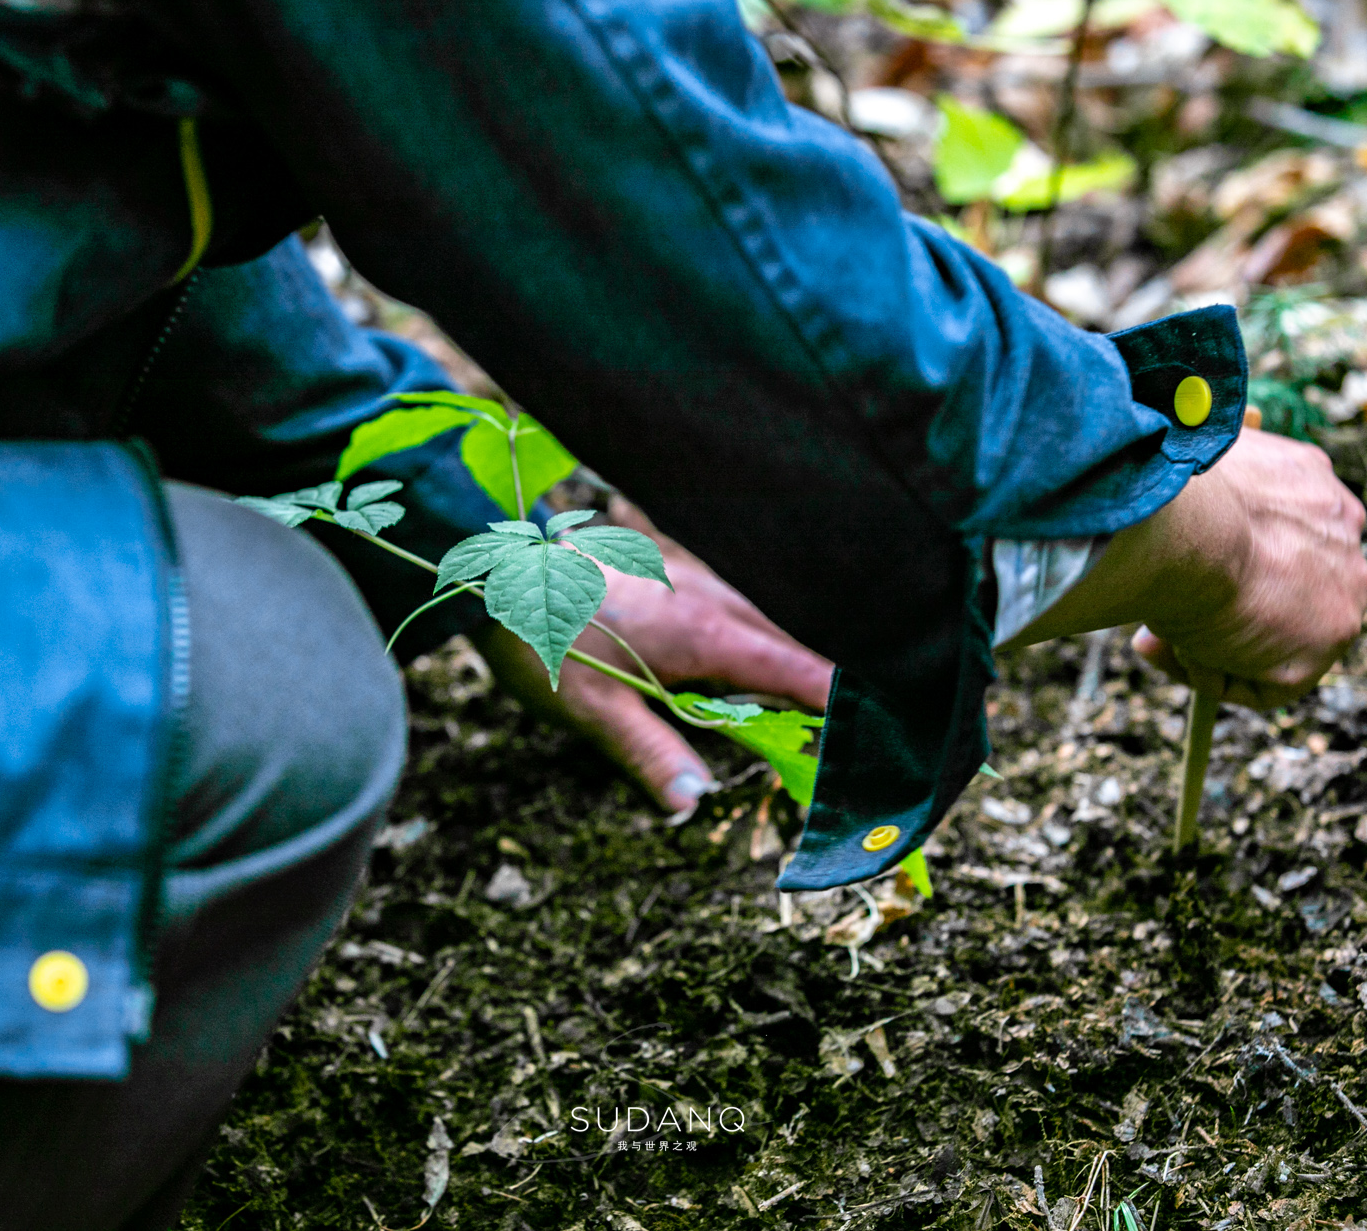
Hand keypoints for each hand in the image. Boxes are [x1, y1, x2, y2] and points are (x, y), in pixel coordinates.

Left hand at [474, 497, 834, 817]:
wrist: (490, 562)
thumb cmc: (540, 634)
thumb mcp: (592, 709)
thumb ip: (651, 754)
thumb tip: (694, 804)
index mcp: (706, 634)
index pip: (802, 671)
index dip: (843, 706)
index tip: (876, 736)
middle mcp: (713, 597)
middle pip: (797, 642)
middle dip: (829, 684)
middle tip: (852, 732)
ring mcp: (694, 576)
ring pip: (768, 618)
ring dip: (792, 655)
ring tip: (809, 700)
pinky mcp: (673, 569)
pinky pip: (738, 601)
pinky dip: (759, 631)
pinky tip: (747, 654)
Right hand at [1003, 428, 1366, 709]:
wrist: (1188, 527)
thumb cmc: (1169, 496)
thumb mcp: (1185, 480)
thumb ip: (1198, 497)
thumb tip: (1166, 500)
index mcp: (1311, 480)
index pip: (1274, 535)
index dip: (1219, 563)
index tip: (1172, 574)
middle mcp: (1344, 528)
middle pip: (1281, 589)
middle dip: (1219, 608)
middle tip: (1154, 618)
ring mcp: (1346, 585)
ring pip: (1274, 636)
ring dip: (1212, 644)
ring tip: (1158, 634)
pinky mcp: (1331, 639)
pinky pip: (1268, 679)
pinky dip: (1219, 675)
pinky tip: (1182, 648)